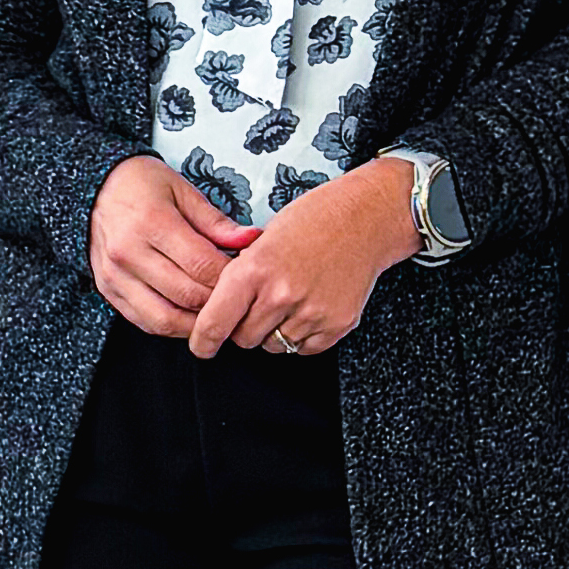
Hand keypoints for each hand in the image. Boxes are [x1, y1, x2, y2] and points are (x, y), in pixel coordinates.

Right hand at [88, 152, 255, 338]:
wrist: (94, 188)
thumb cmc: (141, 184)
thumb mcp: (182, 191)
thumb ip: (216, 222)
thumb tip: (251, 240)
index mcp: (151, 223)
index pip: (202, 265)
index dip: (230, 277)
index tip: (245, 275)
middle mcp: (129, 253)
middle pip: (186, 295)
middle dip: (218, 301)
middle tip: (236, 297)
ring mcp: (115, 276)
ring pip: (164, 318)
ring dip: (195, 323)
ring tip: (215, 315)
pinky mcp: (108, 290)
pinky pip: (143, 321)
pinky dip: (170, 326)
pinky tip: (188, 318)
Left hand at [185, 152, 419, 361]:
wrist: (367, 218)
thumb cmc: (314, 221)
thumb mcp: (261, 240)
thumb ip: (239, 278)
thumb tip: (216, 311)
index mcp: (255, 270)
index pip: (214, 324)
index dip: (203, 341)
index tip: (201, 346)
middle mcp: (282, 296)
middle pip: (243, 340)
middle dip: (244, 327)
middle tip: (259, 303)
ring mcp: (311, 313)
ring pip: (273, 346)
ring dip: (273, 331)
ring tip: (289, 299)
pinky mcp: (337, 325)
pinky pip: (303, 349)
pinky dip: (300, 335)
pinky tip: (308, 306)